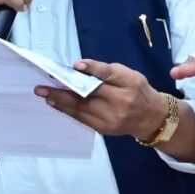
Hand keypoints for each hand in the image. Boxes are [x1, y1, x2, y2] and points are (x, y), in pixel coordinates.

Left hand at [39, 60, 174, 141]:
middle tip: (43, 84)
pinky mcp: (105, 128)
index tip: (76, 65)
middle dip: (65, 88)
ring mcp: (112, 117)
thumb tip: (79, 69)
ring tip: (44, 94)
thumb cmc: (138, 91)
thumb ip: (108, 72)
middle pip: (90, 93)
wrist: (151, 117)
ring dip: (60, 101)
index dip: (93, 69)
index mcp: (130, 83)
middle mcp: (122, 100)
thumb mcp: (130, 75)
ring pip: (81, 108)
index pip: (110, 74)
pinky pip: (82, 118)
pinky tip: (56, 103)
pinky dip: (67, 110)